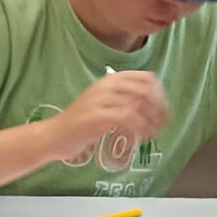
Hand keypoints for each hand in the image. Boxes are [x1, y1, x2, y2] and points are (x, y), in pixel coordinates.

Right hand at [51, 72, 168, 159]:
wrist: (54, 136)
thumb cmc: (80, 124)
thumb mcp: (102, 104)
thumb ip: (123, 100)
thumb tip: (151, 106)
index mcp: (110, 80)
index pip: (146, 78)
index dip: (160, 95)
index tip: (163, 112)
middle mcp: (106, 85)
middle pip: (146, 90)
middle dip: (159, 109)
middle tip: (161, 125)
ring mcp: (101, 99)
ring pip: (139, 104)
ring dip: (151, 121)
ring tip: (150, 134)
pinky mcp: (97, 116)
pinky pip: (127, 117)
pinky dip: (139, 129)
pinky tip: (139, 138)